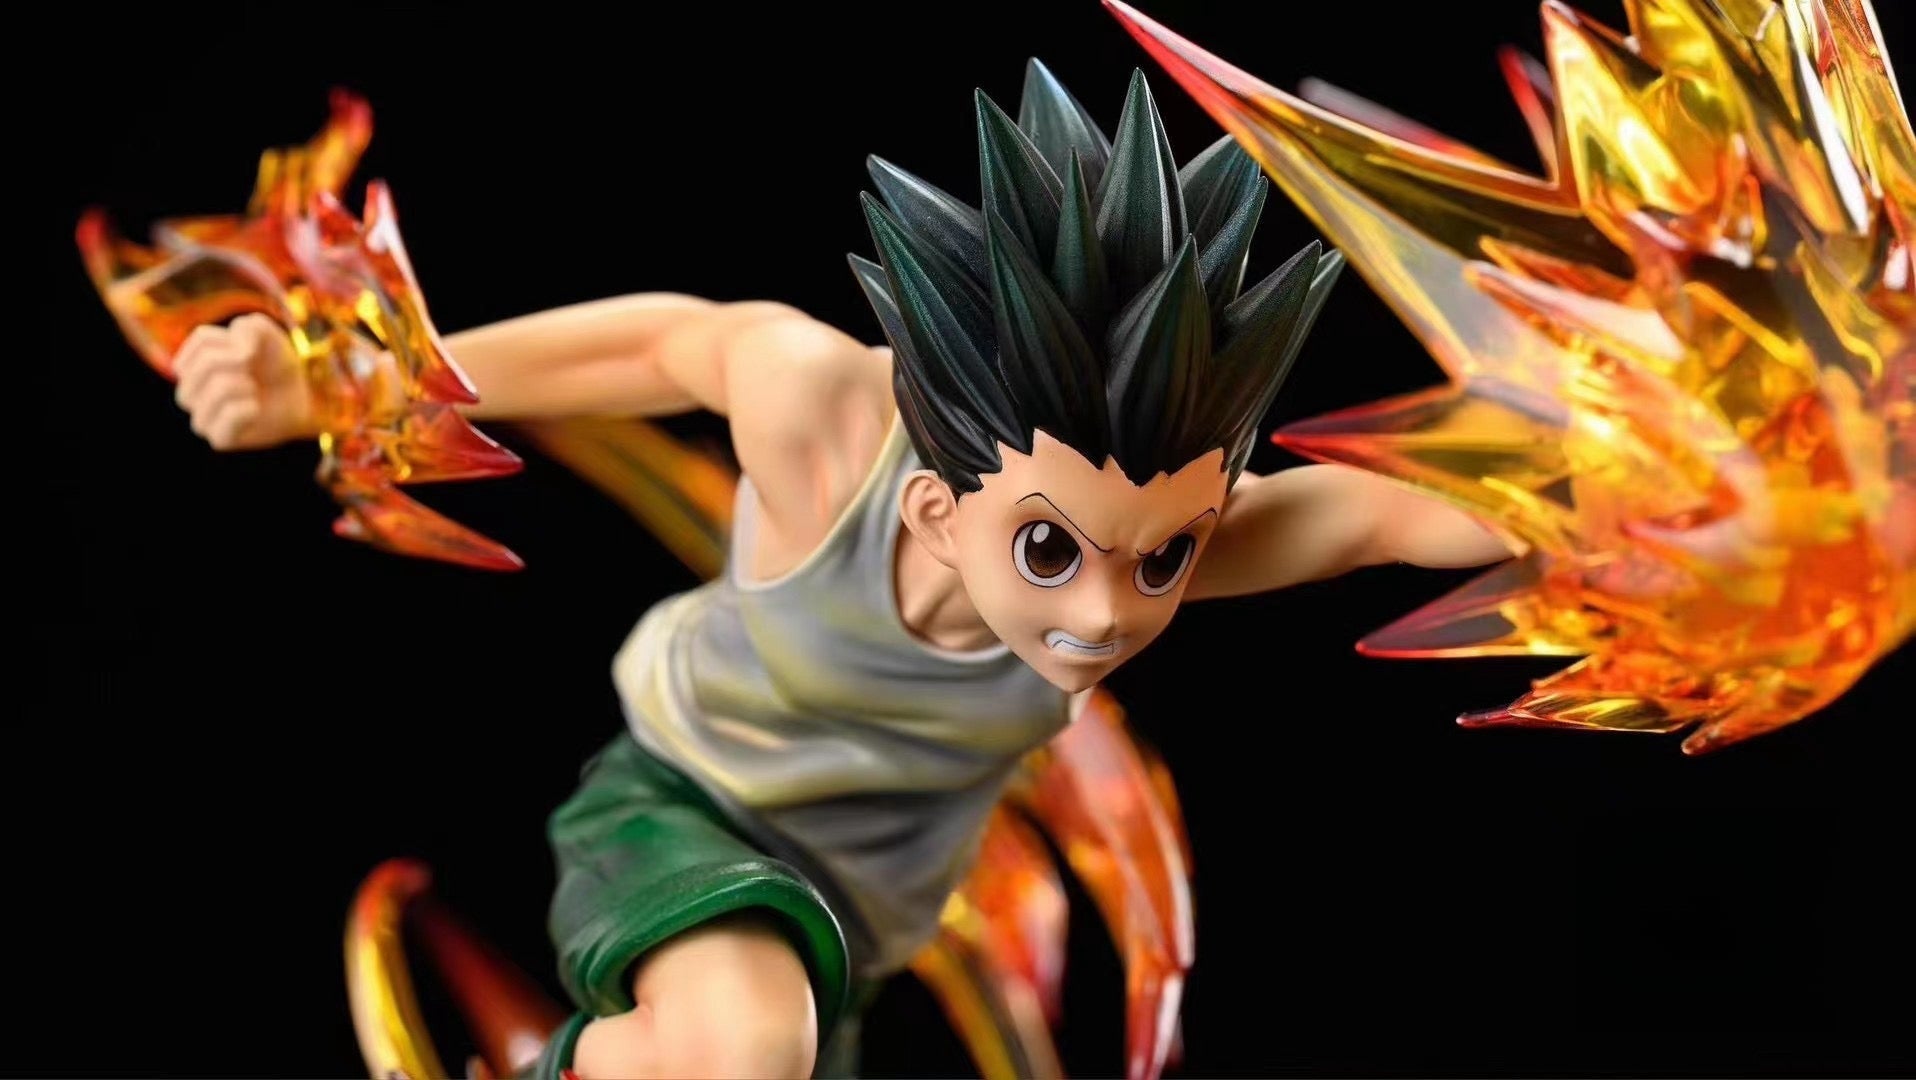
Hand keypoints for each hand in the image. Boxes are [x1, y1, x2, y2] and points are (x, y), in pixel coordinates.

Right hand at [172, 313, 315, 449]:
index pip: (202, 340)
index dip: (233, 340)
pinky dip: (247, 409)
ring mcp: (202, 416)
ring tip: (253, 389)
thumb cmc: (276, 366)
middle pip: (201, 366)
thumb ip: (251, 326)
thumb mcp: (268, 336)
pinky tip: (255, 409)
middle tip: (252, 371)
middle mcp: (191, 390)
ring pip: (213, 391)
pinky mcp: (219, 438)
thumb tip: (239, 350)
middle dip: (235, 363)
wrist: (301, 399)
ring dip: (241, 385)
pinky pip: (226, 418)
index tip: (251, 350)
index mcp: (195, 362)